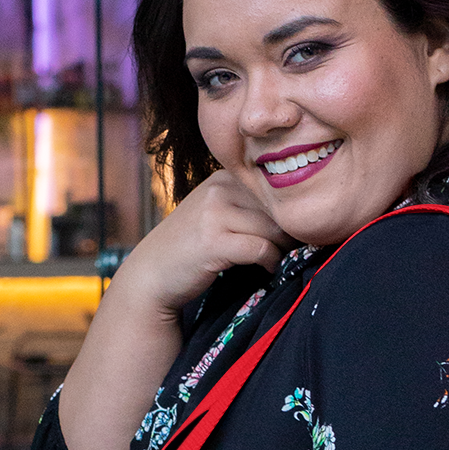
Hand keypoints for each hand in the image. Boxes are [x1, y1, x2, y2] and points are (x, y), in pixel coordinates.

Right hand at [116, 170, 293, 317]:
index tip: (296, 230)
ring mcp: (214, 213)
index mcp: (223, 177)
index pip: (274, 186)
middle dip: (291, 230)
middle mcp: (218, 188)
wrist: (151, 273)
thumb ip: (247, 205)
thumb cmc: (191, 247)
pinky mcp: (214, 241)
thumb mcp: (216, 213)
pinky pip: (261, 249)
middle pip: (277, 207)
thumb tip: (297, 212)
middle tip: (294, 249)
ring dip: (284, 248)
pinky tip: (268, 268)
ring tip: (280, 258)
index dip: (289, 210)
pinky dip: (271, 261)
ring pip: (273, 228)